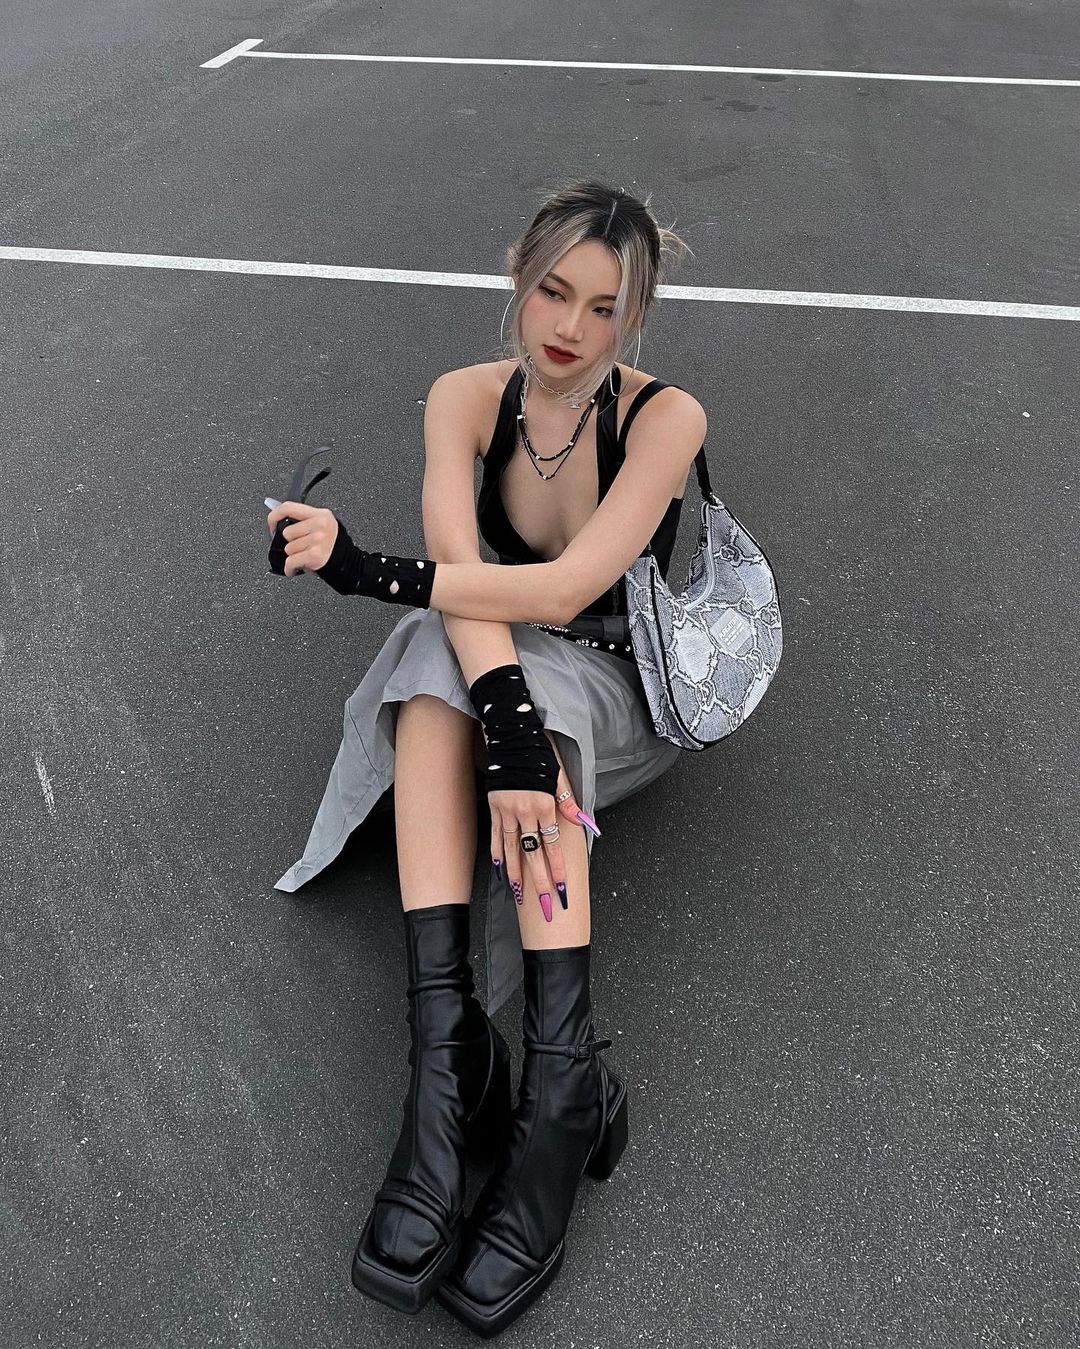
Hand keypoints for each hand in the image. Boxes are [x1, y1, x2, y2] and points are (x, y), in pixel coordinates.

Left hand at [266, 500, 338, 575]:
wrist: (347, 563)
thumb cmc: (333, 545)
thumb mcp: (323, 524)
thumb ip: (303, 519)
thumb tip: (276, 512)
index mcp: (320, 514)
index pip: (288, 507)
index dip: (274, 516)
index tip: (272, 525)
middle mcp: (320, 525)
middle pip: (287, 533)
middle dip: (291, 542)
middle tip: (302, 546)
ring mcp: (317, 540)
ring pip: (288, 548)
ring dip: (293, 556)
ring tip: (305, 555)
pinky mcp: (314, 555)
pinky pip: (290, 561)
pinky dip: (289, 568)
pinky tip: (294, 568)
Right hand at [489, 761, 588, 920]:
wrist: (510, 739)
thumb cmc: (537, 756)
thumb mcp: (558, 776)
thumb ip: (568, 802)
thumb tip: (582, 821)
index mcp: (545, 805)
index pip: (553, 844)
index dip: (558, 867)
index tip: (562, 886)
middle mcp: (526, 812)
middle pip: (534, 853)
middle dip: (539, 880)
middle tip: (544, 902)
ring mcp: (507, 811)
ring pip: (513, 849)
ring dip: (516, 873)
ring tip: (518, 893)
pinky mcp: (494, 807)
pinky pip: (496, 835)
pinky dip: (498, 853)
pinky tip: (500, 869)